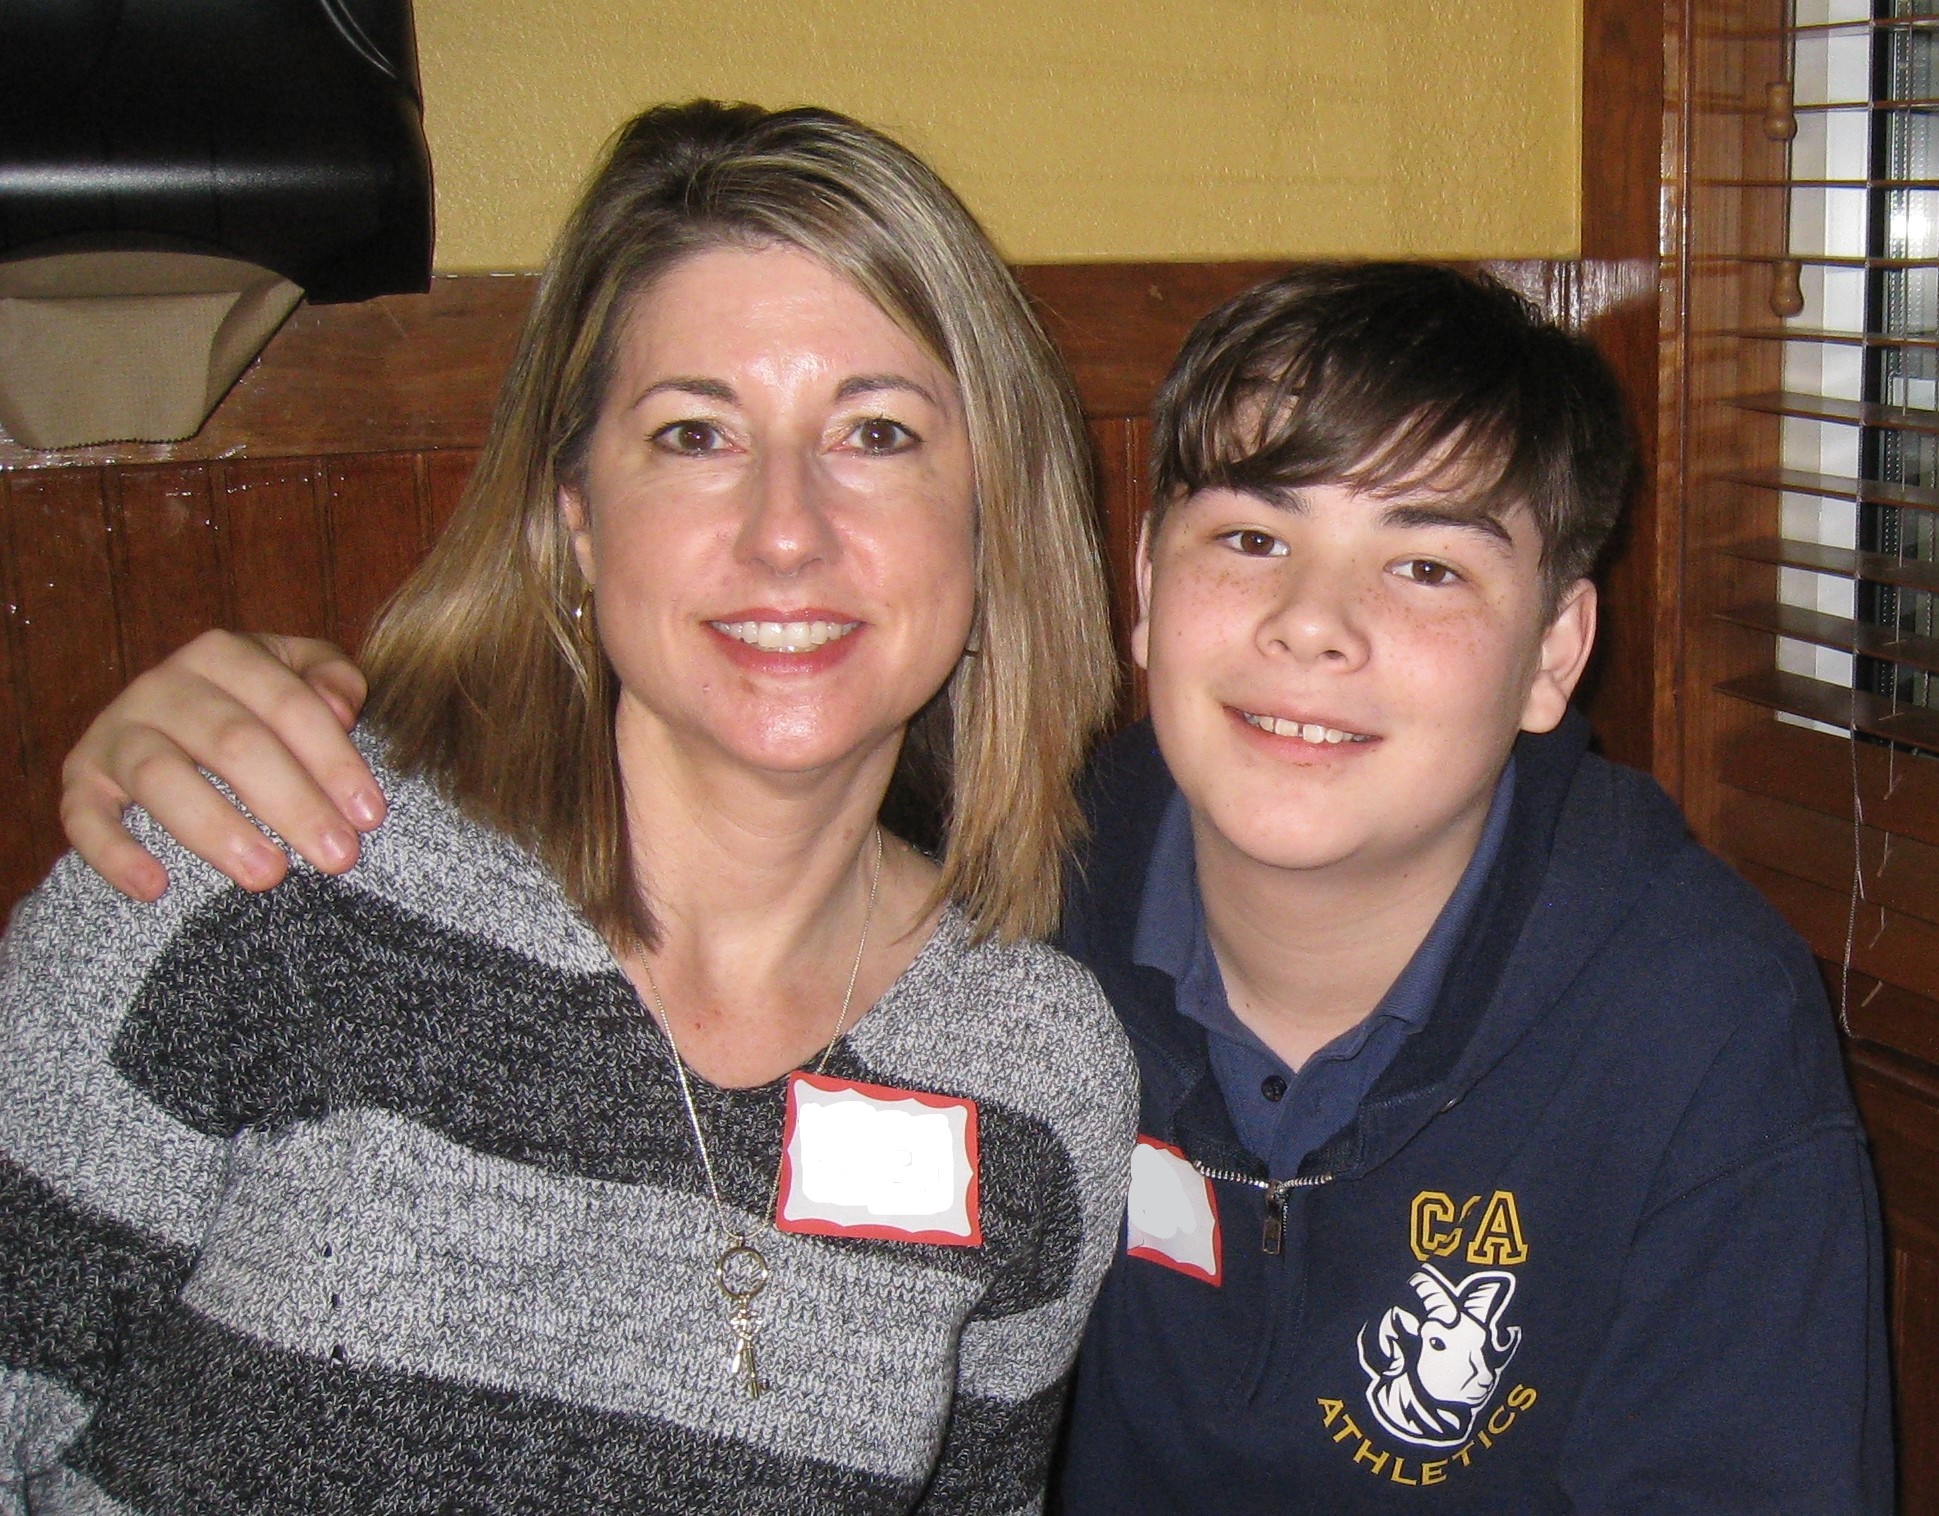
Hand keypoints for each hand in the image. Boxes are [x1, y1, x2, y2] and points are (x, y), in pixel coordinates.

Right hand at [59, 631, 382, 899]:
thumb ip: (333, 677)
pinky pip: (85, 816)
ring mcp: (116, 732)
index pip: (289, 704)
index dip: (334, 760)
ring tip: (268, 876)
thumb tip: (343, 706)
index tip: (370, 815)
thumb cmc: (261, 704)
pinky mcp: (82, 779)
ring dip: (216, 829)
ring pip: (161, 776)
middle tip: (338, 856)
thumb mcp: (302, 674)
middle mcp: (163, 685)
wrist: (173, 719)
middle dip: (293, 803)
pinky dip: (115, 852)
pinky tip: (155, 888)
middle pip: (233, 742)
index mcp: (224, 654)